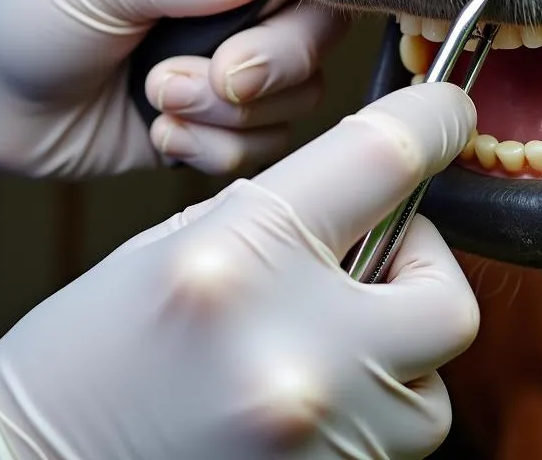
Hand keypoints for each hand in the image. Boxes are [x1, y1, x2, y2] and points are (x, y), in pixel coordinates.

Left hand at [0, 0, 346, 177]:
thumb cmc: (39, 11)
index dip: (296, 22)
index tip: (238, 53)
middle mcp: (246, 12)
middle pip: (316, 45)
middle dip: (264, 76)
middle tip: (200, 80)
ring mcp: (237, 72)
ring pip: (296, 103)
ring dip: (226, 117)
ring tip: (156, 98)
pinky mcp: (221, 127)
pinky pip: (262, 148)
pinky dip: (212, 150)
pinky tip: (161, 133)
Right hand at [0, 83, 478, 459]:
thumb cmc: (92, 353)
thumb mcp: (183, 242)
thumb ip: (290, 213)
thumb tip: (376, 194)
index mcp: (244, 256)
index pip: (387, 158)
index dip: (435, 120)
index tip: (449, 114)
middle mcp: (293, 350)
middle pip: (448, 297)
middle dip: (424, 269)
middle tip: (374, 260)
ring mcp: (316, 434)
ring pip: (431, 386)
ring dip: (400, 350)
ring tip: (329, 340)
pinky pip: (398, 437)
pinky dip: (373, 405)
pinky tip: (312, 390)